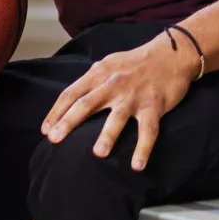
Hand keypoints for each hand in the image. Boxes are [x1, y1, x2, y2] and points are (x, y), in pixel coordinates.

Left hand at [41, 31, 199, 170]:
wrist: (173, 53)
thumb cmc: (137, 62)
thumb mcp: (111, 63)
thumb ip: (93, 79)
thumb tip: (73, 97)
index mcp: (100, 73)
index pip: (72, 92)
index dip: (57, 112)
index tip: (46, 131)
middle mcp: (115, 83)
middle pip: (87, 103)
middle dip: (69, 122)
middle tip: (55, 140)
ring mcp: (135, 95)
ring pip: (118, 117)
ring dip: (108, 135)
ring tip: (98, 154)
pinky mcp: (154, 105)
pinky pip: (148, 129)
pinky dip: (143, 148)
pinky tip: (137, 166)